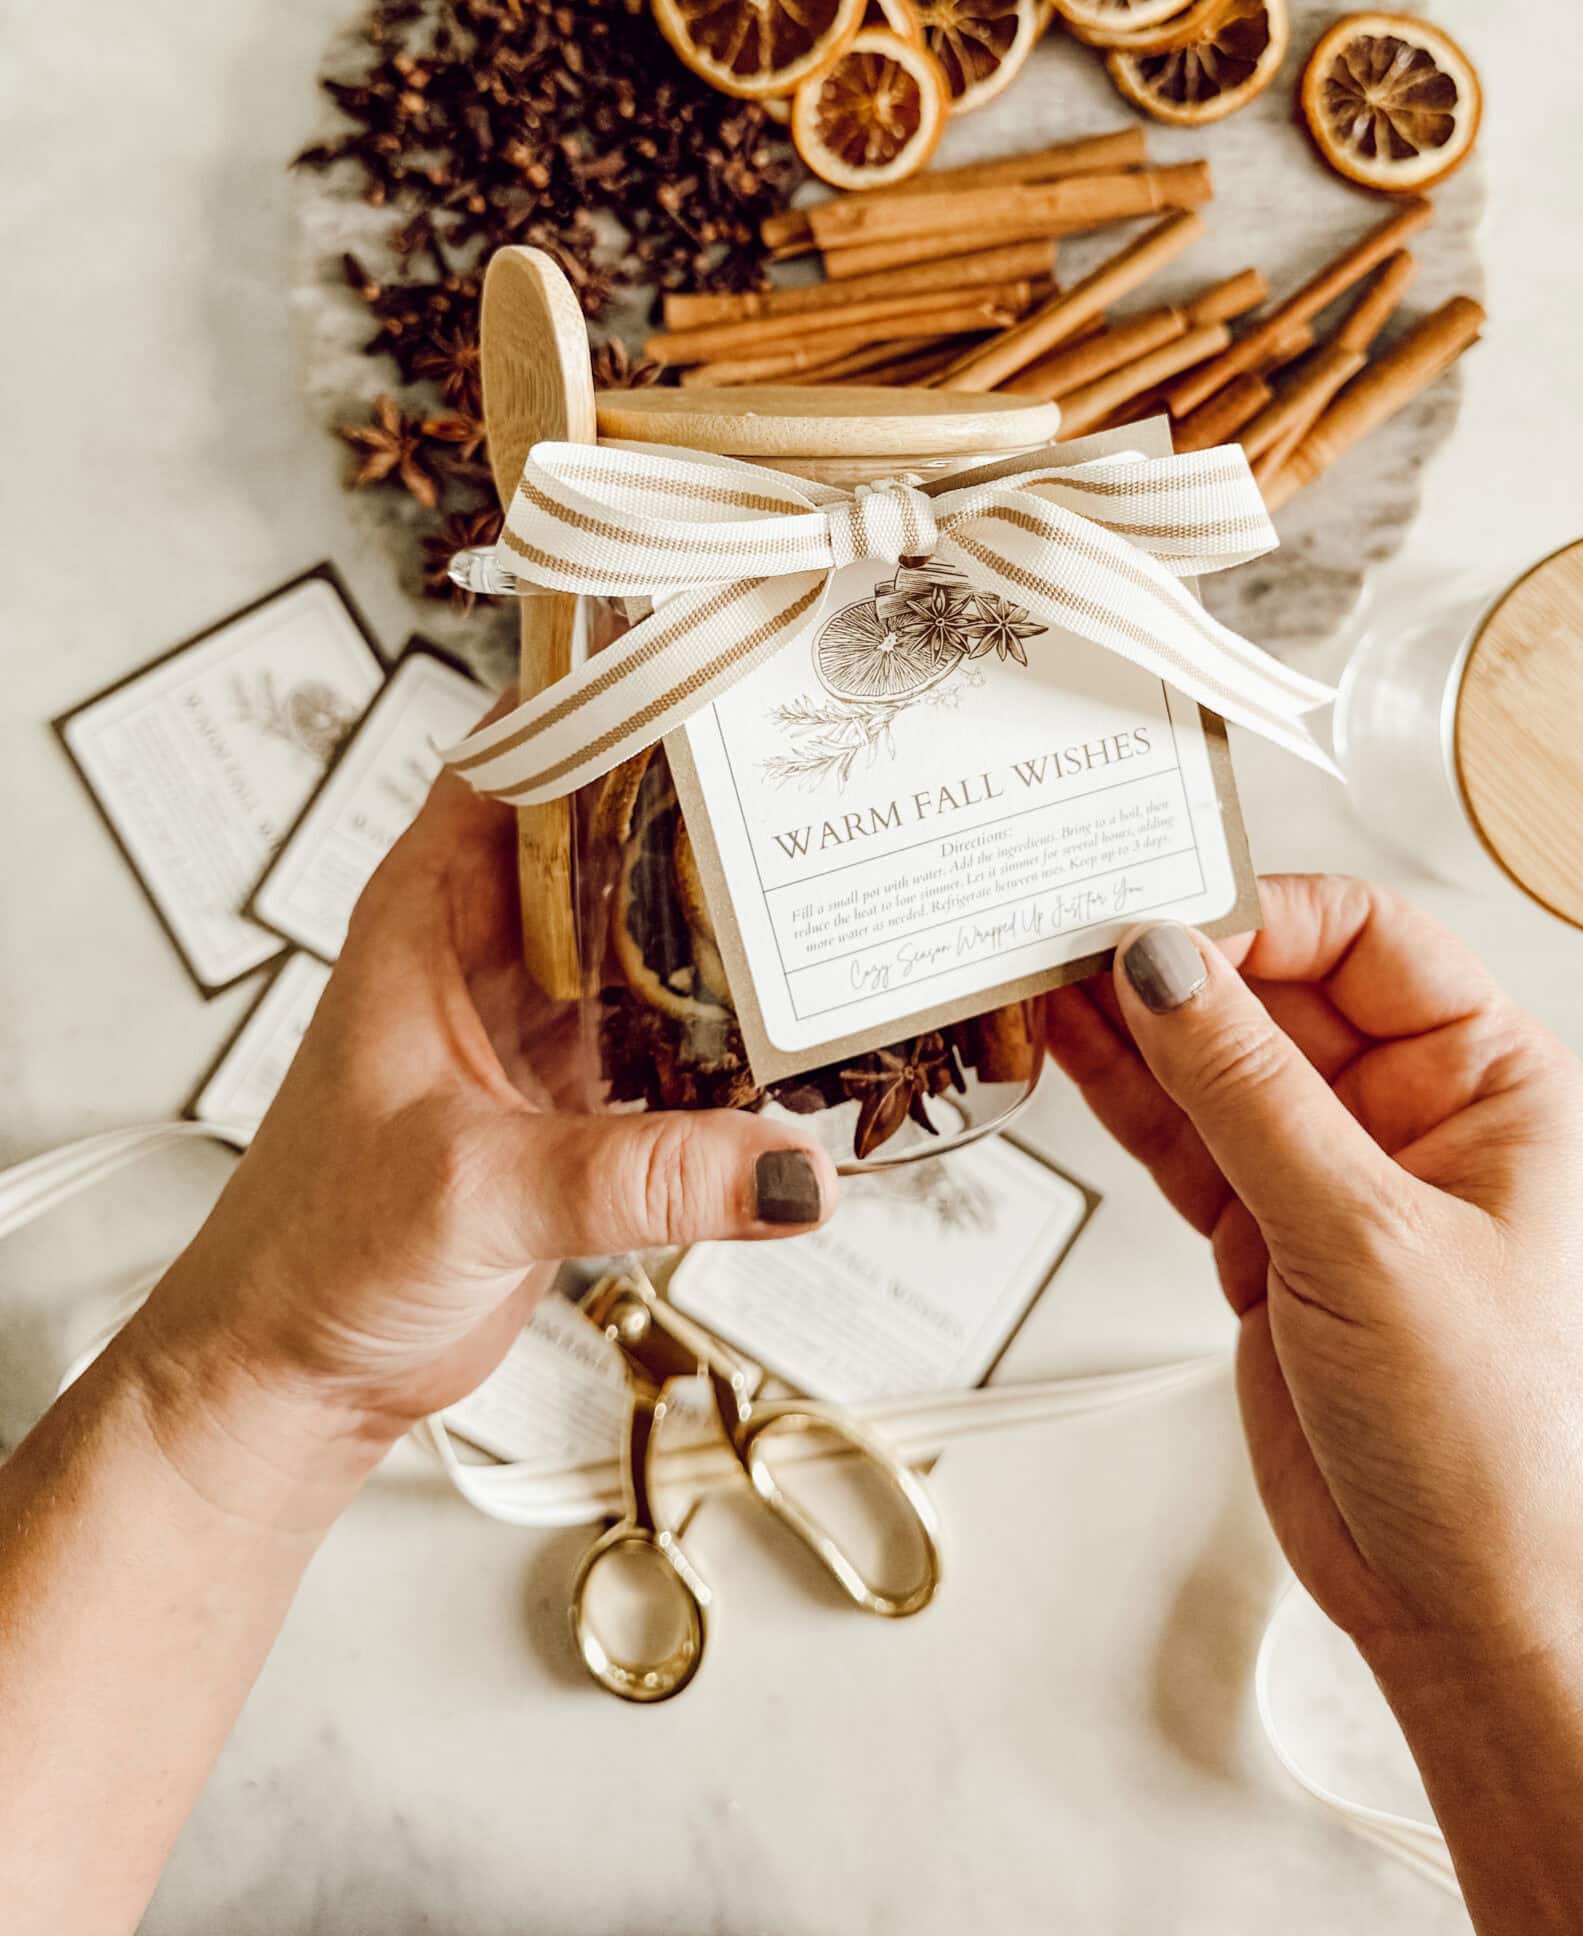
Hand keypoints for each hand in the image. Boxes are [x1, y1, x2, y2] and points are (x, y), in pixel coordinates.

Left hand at [132, 764, 835, 1491]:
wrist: (292, 1375)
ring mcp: (539, 1016)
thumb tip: (784, 1168)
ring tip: (831, 894)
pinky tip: (801, 1036)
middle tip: (816, 781)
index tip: (717, 665)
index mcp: (430, 907)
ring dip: (731, 922)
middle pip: (615, 830)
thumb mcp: (476, 1190)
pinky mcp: (580, 1095)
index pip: (527, 751)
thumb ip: (639, 1175)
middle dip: (708, 805)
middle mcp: (488, 943)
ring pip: (655, 928)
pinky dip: (735, 1030)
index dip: (616, 695)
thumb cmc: (310, 1254)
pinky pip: (677, 1030)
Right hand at [1048, 877, 1582, 1692]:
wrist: (1482, 1616)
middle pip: (1278, 991)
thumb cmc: (1502, 1441)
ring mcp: (1334, 1181)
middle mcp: (1416, 1114)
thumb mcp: (1368, 1239)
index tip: (1154, 914)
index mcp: (1491, 1079)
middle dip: (1175, 963)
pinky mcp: (1268, 1245)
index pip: (1363, 936)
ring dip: (1131, 1026)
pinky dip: (1125, 1099)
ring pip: (1217, 1066)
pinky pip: (1186, 1142)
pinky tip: (1066, 1050)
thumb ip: (1251, 1095)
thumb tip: (1165, 962)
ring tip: (1034, 975)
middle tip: (1064, 932)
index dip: (1255, 914)